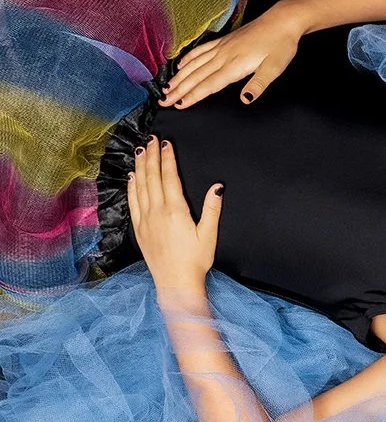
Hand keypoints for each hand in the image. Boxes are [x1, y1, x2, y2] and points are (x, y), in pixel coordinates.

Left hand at [129, 137, 222, 292]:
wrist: (175, 282)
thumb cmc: (195, 260)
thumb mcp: (209, 234)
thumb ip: (212, 209)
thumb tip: (218, 187)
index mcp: (175, 211)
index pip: (169, 178)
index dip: (167, 159)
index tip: (166, 144)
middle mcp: (157, 212)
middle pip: (152, 178)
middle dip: (151, 157)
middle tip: (151, 140)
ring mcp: (145, 220)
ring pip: (140, 187)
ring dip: (140, 167)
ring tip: (140, 151)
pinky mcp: (139, 229)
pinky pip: (132, 202)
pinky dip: (131, 187)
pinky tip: (132, 177)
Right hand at [160, 3, 305, 107]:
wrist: (282, 21)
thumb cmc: (281, 45)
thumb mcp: (275, 68)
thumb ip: (258, 85)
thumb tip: (245, 99)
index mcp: (235, 65)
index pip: (209, 85)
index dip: (193, 96)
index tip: (178, 105)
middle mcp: (224, 56)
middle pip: (196, 76)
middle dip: (179, 89)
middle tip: (163, 101)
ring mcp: (222, 47)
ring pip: (195, 64)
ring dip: (179, 77)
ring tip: (167, 87)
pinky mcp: (224, 40)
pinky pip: (200, 50)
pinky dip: (188, 58)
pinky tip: (181, 65)